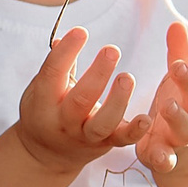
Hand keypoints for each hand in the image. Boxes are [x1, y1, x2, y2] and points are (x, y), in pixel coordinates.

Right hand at [12, 27, 146, 173]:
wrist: (46, 154)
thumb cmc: (45, 113)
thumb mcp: (40, 90)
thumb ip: (55, 67)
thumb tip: (61, 38)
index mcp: (43, 103)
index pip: (52, 74)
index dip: (66, 52)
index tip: (81, 32)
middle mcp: (63, 121)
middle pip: (80, 99)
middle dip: (98, 74)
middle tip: (112, 50)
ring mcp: (85, 135)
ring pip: (102, 122)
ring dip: (118, 100)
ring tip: (127, 77)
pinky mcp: (105, 144)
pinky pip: (122, 139)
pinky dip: (136, 130)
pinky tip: (147, 117)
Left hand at [137, 22, 187, 173]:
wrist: (187, 156)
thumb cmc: (181, 107)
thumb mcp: (179, 81)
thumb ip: (179, 54)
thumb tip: (176, 23)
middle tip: (177, 65)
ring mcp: (181, 136)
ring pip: (185, 128)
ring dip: (178, 117)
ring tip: (168, 105)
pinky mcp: (166, 156)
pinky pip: (167, 160)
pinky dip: (164, 159)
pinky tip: (158, 157)